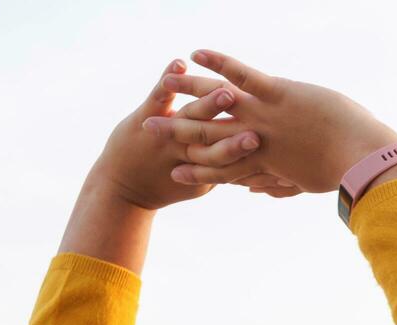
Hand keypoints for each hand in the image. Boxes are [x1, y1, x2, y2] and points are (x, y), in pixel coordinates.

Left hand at [90, 58, 263, 209]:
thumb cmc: (167, 186)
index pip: (236, 167)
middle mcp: (189, 153)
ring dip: (209, 106)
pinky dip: (168, 80)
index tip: (274, 165)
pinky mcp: (143, 120)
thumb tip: (258, 175)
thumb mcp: (201, 185)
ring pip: (192, 119)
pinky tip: (180, 64)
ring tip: (224, 94)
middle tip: (257, 134)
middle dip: (236, 139)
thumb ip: (227, 174)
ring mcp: (166, 136)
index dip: (253, 165)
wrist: (122, 189)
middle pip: (218, 145)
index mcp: (207, 169)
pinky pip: (158, 97)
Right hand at [142, 49, 396, 194]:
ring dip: (189, 92)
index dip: (196, 173)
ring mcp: (264, 118)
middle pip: (209, 139)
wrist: (361, 158)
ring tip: (166, 87)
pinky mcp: (278, 94)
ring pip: (219, 104)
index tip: (174, 174)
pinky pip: (243, 75)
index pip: (221, 172)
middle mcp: (256, 143)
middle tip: (148, 130)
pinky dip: (220, 63)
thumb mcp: (305, 182)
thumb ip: (278, 184)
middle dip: (177, 134)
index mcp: (264, 166)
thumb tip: (257, 190)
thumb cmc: (340, 172)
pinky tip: (197, 53)